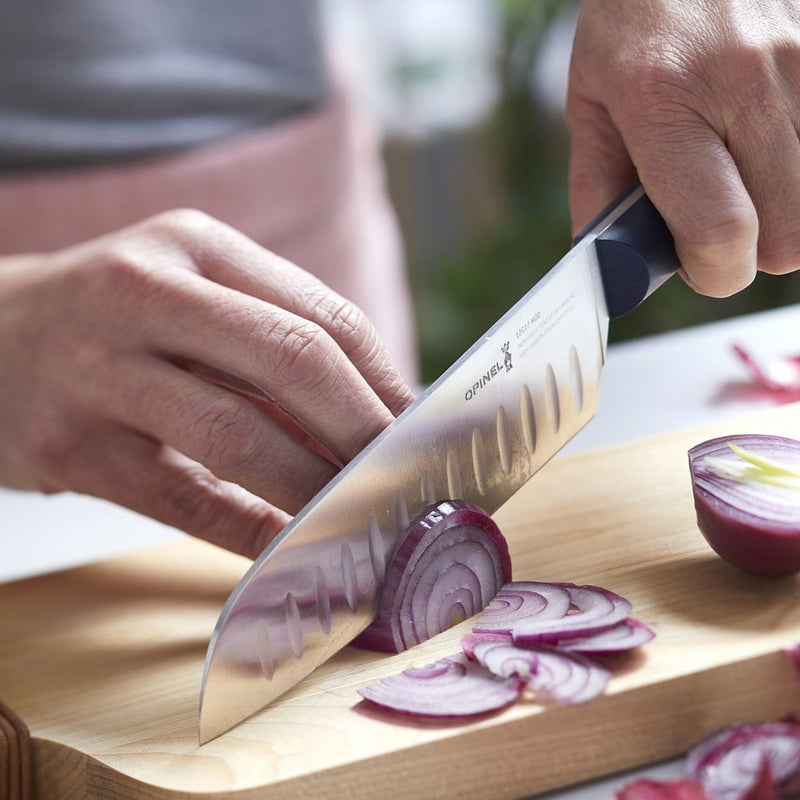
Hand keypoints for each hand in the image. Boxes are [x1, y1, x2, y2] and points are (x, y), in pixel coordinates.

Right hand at [0, 210, 413, 557]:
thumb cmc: (114, 323)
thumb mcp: (187, 294)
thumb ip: (270, 339)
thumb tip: (375, 413)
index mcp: (196, 248)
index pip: (323, 315)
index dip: (386, 381)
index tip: (424, 433)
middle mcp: (146, 291)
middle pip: (292, 360)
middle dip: (364, 430)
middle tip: (404, 480)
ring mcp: (98, 367)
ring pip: (235, 433)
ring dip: (312, 485)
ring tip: (359, 517)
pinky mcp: (66, 443)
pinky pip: (178, 497)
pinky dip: (242, 528)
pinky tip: (285, 547)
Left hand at [566, 0, 799, 295]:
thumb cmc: (633, 20)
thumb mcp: (592, 102)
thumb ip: (597, 188)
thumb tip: (612, 264)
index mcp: (663, 100)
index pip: (720, 232)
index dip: (715, 273)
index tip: (700, 265)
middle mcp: (745, 81)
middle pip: (787, 238)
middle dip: (752, 251)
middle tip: (720, 221)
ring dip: (785, 210)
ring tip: (746, 174)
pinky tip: (773, 144)